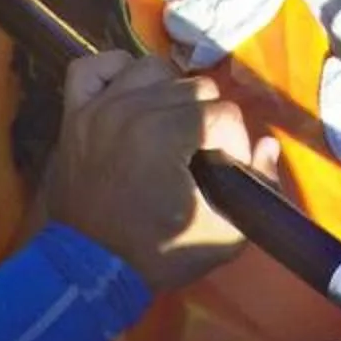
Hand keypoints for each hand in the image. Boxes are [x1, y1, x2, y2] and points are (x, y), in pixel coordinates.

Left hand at [36, 51, 278, 295]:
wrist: (90, 272)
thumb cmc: (157, 255)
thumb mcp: (223, 236)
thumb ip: (259, 185)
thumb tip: (267, 145)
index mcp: (165, 135)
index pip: (224, 114)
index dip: (235, 145)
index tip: (227, 172)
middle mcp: (130, 109)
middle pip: (194, 87)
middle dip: (207, 121)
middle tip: (199, 156)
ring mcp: (97, 108)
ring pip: (151, 68)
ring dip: (168, 93)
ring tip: (169, 127)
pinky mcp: (72, 115)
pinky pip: (93, 67)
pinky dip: (114, 74)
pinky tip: (129, 96)